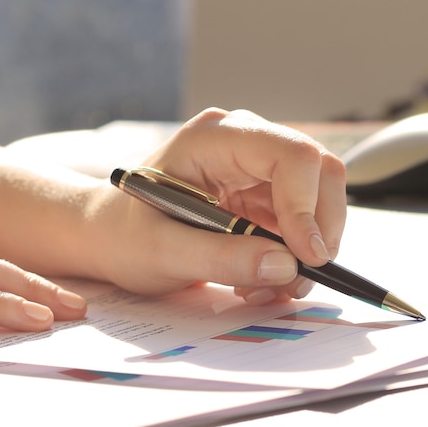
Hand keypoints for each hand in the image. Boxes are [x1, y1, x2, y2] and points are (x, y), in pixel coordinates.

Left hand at [88, 108, 346, 303]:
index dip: (308, 205)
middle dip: (318, 230)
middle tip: (297, 279)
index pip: (290, 154)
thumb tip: (286, 266)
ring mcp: (256, 169)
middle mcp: (244, 142)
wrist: (109, 237)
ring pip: (317, 200)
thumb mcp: (162, 250)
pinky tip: (260, 280)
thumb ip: (221, 257)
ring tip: (267, 288)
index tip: (306, 257)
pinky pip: (300, 222)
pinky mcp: (261, 196)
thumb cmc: (124, 234)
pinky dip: (293, 257)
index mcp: (215, 138)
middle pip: (318, 172)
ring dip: (305, 251)